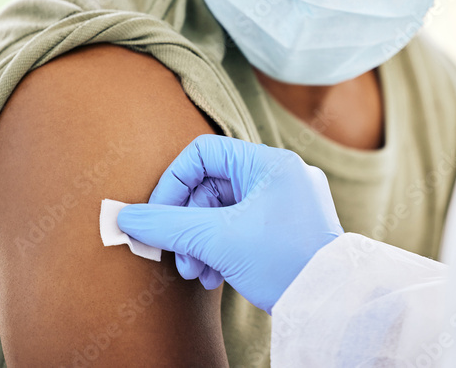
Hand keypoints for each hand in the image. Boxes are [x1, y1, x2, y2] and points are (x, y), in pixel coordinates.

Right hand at [117, 134, 343, 313]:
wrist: (330, 304)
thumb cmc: (282, 263)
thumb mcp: (217, 241)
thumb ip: (168, 225)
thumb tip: (125, 217)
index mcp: (271, 163)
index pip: (203, 152)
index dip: (173, 183)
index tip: (158, 218)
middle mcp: (282, 174)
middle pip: (211, 185)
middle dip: (188, 225)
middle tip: (180, 259)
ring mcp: (288, 201)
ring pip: (224, 210)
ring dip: (201, 241)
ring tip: (196, 273)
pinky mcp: (289, 226)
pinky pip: (243, 225)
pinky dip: (223, 247)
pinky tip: (214, 277)